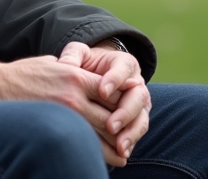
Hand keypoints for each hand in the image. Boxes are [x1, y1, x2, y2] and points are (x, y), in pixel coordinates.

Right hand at [0, 56, 128, 165]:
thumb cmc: (23, 74)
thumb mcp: (52, 63)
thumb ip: (72, 70)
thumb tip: (86, 76)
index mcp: (76, 75)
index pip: (112, 90)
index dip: (124, 101)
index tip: (131, 111)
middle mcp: (74, 95)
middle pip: (111, 115)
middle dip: (124, 129)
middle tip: (131, 140)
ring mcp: (65, 113)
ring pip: (100, 134)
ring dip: (114, 147)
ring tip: (122, 157)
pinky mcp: (54, 127)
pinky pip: (81, 143)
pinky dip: (94, 153)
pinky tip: (99, 158)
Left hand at [58, 41, 151, 164]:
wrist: (95, 75)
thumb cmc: (86, 64)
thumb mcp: (79, 54)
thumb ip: (73, 55)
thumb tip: (65, 65)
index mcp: (124, 63)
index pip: (123, 69)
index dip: (114, 80)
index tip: (101, 92)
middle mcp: (136, 83)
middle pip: (138, 97)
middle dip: (125, 113)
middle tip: (110, 125)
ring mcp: (139, 103)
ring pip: (141, 118)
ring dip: (131, 133)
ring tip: (119, 146)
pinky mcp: (136, 120)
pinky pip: (137, 132)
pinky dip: (130, 143)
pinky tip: (120, 153)